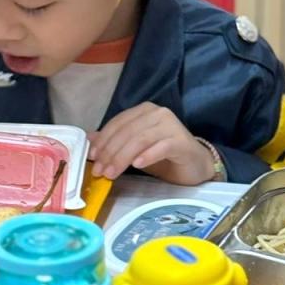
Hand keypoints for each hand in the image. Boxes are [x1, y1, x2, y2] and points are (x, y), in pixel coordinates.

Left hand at [89, 103, 215, 183]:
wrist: (195, 165)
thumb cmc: (163, 156)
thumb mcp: (134, 149)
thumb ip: (115, 142)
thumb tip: (90, 139)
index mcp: (144, 111)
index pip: (119, 122)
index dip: (103, 140)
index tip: (92, 158)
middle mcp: (158, 113)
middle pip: (128, 131)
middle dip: (111, 152)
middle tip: (101, 171)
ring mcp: (171, 125)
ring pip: (141, 139)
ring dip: (123, 157)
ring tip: (112, 173)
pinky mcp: (182, 141)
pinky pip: (161, 147)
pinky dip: (147, 156)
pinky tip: (137, 165)